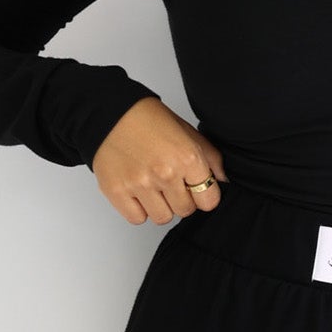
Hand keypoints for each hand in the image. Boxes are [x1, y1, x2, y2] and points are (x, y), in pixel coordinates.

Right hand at [93, 98, 229, 226]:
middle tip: (170, 182)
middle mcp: (165, 173)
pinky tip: (137, 190)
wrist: (108, 113)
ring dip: (160, 206)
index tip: (195, 187)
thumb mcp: (187, 131)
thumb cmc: (147, 119)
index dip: (204, 195)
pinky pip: (138, 218)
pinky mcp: (117, 192)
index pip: (209, 201)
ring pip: (162, 218)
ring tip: (152, 185)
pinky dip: (138, 209)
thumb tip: (222, 181)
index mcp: (187, 157)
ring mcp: (140, 185)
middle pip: (185, 211)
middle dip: (181, 199)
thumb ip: (210, 158)